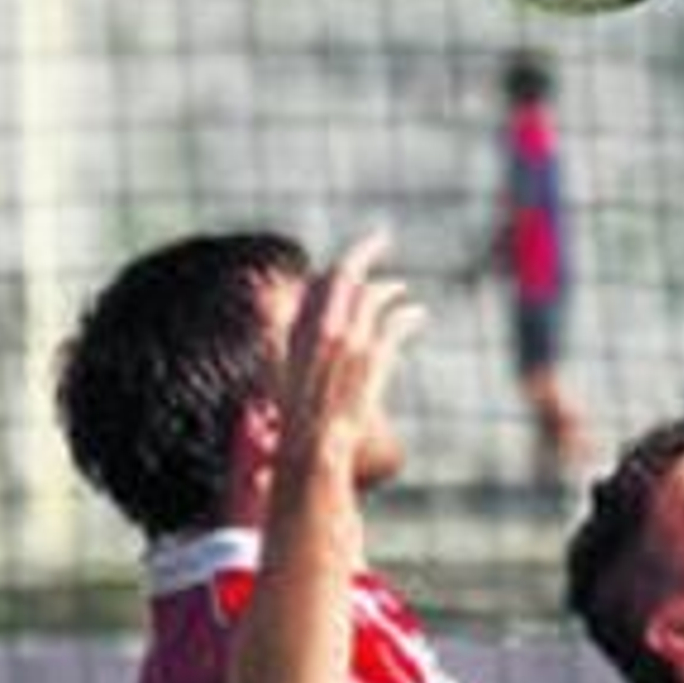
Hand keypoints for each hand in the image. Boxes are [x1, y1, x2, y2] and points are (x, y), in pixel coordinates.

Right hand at [274, 228, 425, 481]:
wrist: (314, 444)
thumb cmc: (295, 415)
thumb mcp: (276, 366)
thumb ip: (276, 329)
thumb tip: (266, 298)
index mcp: (300, 326)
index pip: (325, 280)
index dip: (344, 265)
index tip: (357, 258)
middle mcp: (324, 328)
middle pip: (349, 274)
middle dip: (366, 250)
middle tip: (382, 238)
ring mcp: (350, 342)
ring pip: (375, 297)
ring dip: (391, 289)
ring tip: (401, 289)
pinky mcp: (373, 360)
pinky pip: (395, 325)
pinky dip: (408, 316)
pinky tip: (417, 315)